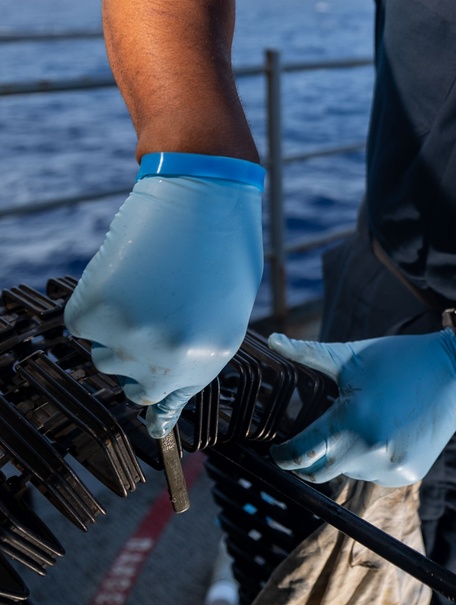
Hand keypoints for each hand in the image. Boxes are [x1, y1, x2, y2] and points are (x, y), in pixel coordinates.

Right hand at [65, 157, 263, 437]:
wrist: (203, 190)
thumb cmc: (220, 243)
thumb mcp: (225, 310)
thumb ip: (196, 352)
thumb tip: (166, 395)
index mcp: (207, 359)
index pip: (167, 405)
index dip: (155, 404)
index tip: (149, 414)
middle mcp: (168, 357)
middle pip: (132, 384)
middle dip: (136, 358)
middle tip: (148, 316)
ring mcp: (130, 335)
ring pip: (103, 354)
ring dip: (115, 327)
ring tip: (144, 285)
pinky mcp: (97, 308)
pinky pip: (80, 321)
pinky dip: (93, 299)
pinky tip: (123, 272)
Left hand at [269, 330, 455, 486]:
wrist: (454, 372)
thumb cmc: (397, 360)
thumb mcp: (350, 356)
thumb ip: (308, 354)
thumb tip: (273, 340)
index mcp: (350, 422)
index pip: (301, 453)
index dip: (282, 455)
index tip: (277, 451)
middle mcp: (369, 451)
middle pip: (319, 473)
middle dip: (307, 461)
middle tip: (307, 445)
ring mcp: (390, 467)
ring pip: (349, 473)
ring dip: (344, 457)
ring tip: (359, 426)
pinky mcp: (407, 473)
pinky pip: (375, 474)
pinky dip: (370, 460)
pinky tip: (382, 434)